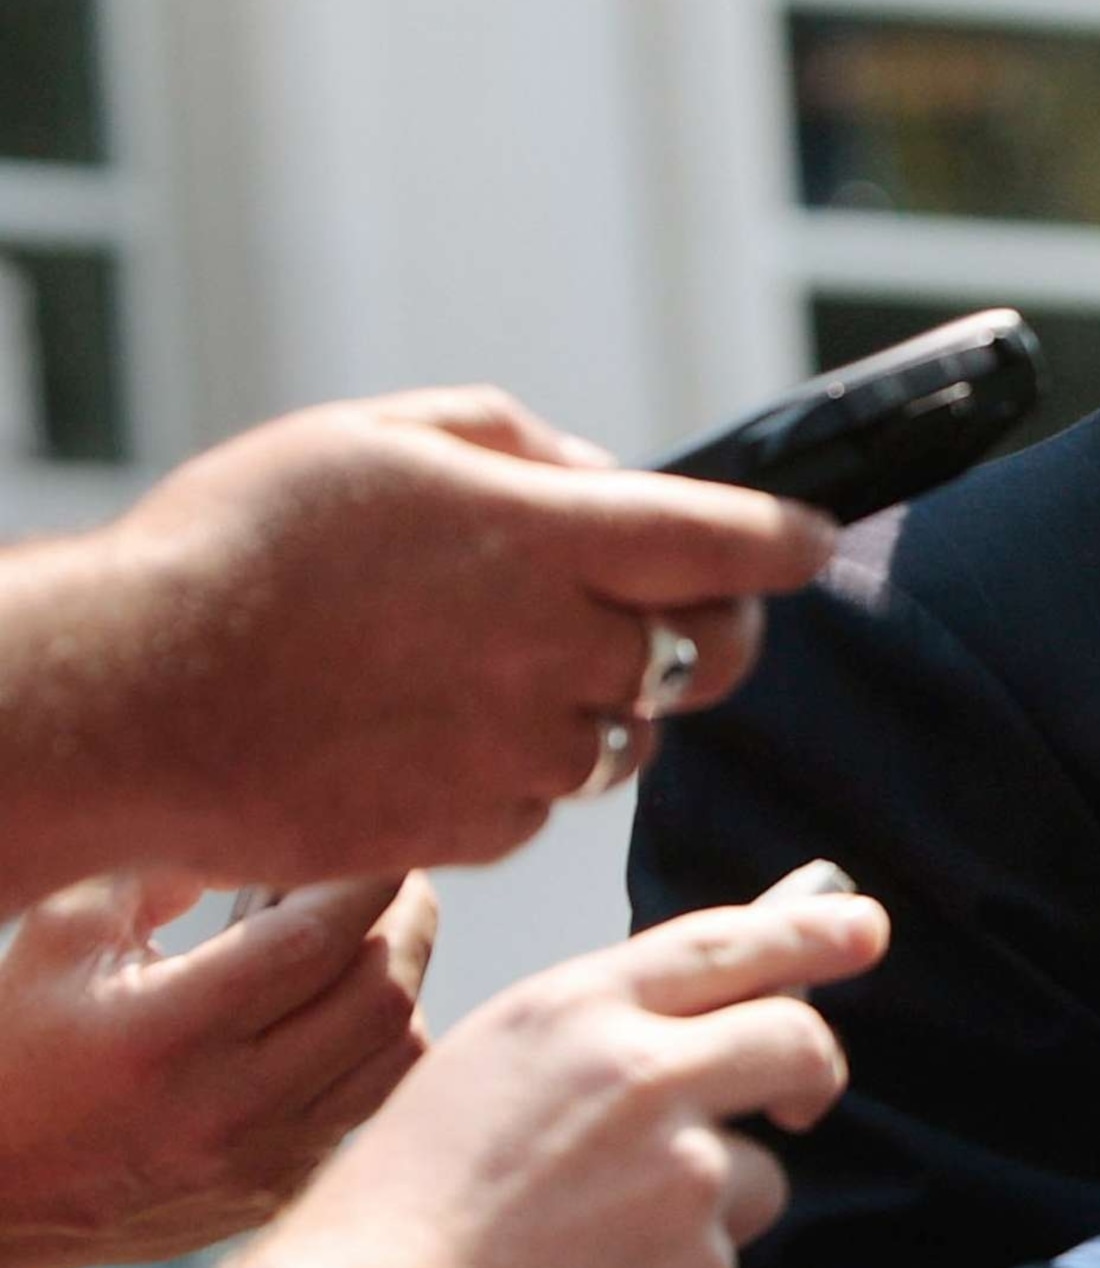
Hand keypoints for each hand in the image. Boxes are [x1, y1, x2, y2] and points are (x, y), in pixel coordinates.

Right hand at [0, 871, 434, 1267]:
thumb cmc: (15, 1048)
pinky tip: (340, 1004)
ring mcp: (261, 1159)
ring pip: (396, 1049)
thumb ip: (162, 870)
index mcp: (167, 1035)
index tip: (381, 835)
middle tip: (391, 878)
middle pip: (381, 992)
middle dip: (407, 918)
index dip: (369, 878)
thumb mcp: (61, 939)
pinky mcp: (278, 1187)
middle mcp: (226, 1107)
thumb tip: (264, 830)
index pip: (317, 939)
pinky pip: (372, 1098)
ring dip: (403, 977)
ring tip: (370, 935)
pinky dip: (378, 1039)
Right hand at [86, 387, 838, 883]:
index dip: (788, 540)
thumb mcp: (380, 440)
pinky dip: (528, 768)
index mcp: (546, 538)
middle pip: (716, 651)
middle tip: (676, 608)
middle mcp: (555, 649)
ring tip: (514, 666)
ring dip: (610, 701)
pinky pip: (549, 800)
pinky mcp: (475, 827)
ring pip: (636, 735)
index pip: (729, 540)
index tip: (808, 540)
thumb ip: (520, 448)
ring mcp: (520, 748)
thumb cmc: (237, 548)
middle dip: (716, 626)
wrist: (123, 700)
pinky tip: (446, 732)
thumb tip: (607, 478)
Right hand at [195, 892, 890, 1267]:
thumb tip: (704, 1013)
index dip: (806, 930)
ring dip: (707, 1202)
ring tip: (594, 1241)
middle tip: (803, 1094)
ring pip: (755, 1170)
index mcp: (575, 1011)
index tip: (861, 927)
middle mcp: (642, 1073)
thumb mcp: (486, 1067)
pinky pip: (718, 1259)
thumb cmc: (397, 1210)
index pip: (726, 942)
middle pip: (793, 1038)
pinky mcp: (700, 1264)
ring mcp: (681, 1170)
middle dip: (811, 1067)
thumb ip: (597, 1031)